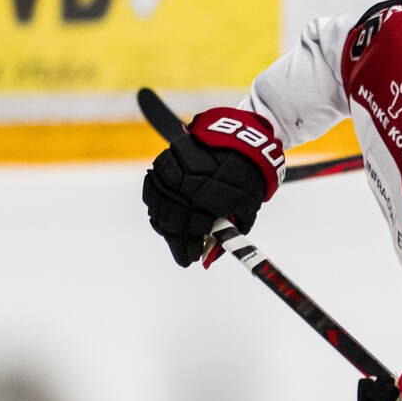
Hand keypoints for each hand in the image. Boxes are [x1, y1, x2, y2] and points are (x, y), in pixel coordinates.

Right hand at [142, 108, 283, 267]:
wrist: (240, 142)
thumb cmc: (248, 179)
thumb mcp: (247, 210)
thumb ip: (228, 235)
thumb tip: (208, 258)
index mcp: (208, 201)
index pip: (190, 234)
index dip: (188, 250)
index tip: (192, 258)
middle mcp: (186, 189)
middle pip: (171, 224)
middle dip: (177, 242)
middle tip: (184, 250)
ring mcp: (171, 174)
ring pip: (158, 208)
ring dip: (165, 225)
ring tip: (176, 234)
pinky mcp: (163, 163)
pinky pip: (152, 190)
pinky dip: (157, 205)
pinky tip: (166, 213)